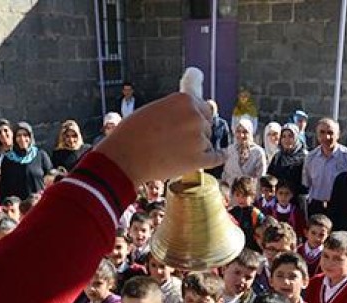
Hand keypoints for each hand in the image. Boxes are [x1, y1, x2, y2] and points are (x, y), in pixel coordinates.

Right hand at [93, 92, 218, 183]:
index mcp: (184, 100)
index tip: (190, 124)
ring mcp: (198, 139)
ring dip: (197, 147)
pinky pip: (216, 157)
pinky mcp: (199, 160)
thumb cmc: (132, 134)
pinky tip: (223, 155)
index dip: (196, 117)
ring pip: (207, 142)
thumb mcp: (154, 110)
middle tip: (178, 141)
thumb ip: (176, 110)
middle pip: (207, 125)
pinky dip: (219, 157)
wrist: (123, 159)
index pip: (203, 107)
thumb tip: (194, 109)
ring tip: (175, 153)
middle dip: (197, 132)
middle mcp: (195, 116)